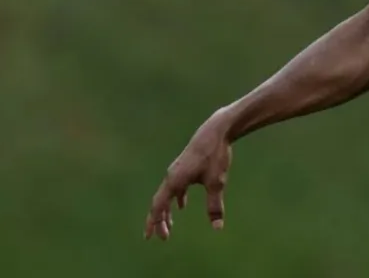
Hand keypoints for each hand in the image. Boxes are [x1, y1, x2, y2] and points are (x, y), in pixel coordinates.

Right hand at [144, 110, 234, 240]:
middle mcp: (171, 176)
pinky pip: (175, 186)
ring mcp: (177, 170)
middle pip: (160, 202)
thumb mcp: (216, 183)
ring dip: (167, 210)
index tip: (151, 237)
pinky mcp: (184, 166)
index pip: (158, 206)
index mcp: (174, 181)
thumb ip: (214, 206)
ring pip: (167, 194)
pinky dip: (176, 198)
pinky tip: (182, 206)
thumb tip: (217, 227)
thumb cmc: (214, 155)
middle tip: (163, 237)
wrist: (216, 131)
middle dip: (159, 220)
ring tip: (170, 226)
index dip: (154, 222)